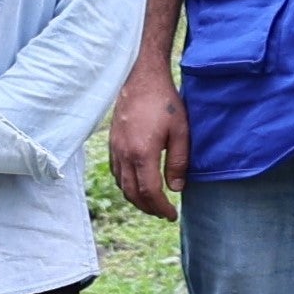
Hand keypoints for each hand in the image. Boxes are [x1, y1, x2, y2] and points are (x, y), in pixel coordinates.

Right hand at [108, 68, 187, 221]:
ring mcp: (115, 149)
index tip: (172, 214)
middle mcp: (125, 154)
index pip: (150, 192)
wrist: (141, 78)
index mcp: (143, 153)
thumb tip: (176, 188)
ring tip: (152, 203)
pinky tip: (137, 184)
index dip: (161, 208)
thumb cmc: (165, 102)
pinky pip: (116, 173)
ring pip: (122, 185)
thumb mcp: (180, 131)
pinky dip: (126, 185)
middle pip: (132, 193)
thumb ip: (178, 162)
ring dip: (136, 199)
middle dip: (148, 208)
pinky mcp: (112, 143)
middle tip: (163, 213)